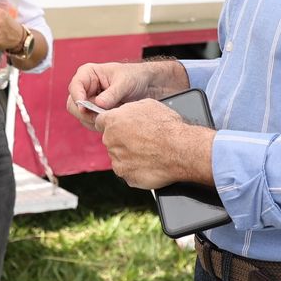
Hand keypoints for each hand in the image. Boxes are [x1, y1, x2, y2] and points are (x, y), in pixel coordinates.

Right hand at [65, 61, 184, 129]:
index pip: (75, 86)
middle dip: (85, 113)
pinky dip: (99, 124)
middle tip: (101, 117)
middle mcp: (85, 88)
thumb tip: (98, 104)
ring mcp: (89, 101)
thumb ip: (112, 94)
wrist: (146, 85)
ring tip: (113, 117)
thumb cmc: (134, 77)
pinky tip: (113, 121)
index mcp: (88, 74)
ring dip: (94, 120)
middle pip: (73, 104)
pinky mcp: (95, 112)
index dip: (77, 98)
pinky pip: (90, 122)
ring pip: (81, 116)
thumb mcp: (125, 83)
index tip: (84, 108)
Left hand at [98, 99, 214, 188]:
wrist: (180, 150)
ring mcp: (117, 160)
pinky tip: (149, 163)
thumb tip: (125, 112)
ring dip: (128, 155)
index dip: (111, 123)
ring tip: (148, 152)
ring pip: (118, 157)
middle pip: (110, 140)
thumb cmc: (167, 126)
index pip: (100, 121)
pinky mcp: (126, 175)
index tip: (119, 127)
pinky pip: (127, 171)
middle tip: (140, 140)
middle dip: (121, 140)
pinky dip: (135, 169)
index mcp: (113, 121)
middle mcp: (111, 140)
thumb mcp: (147, 105)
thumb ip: (129, 110)